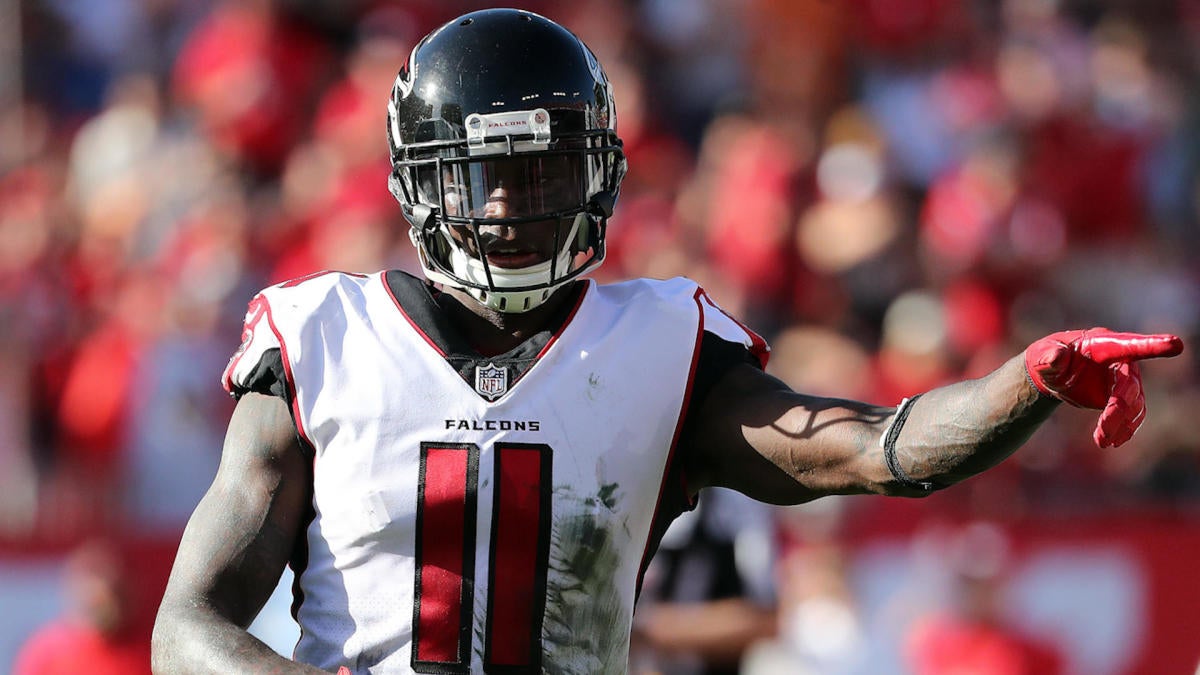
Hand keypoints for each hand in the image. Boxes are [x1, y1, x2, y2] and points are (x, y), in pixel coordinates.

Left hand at [1025, 328, 1183, 447]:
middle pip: (1129, 386)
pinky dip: (1126, 428)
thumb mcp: (1043, 355)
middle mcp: (1121, 361)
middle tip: (1103, 431)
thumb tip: (1054, 358)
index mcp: (1103, 344)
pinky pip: (1133, 414)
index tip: (1176, 344)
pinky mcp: (1125, 396)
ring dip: (1122, 424)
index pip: (1130, 344)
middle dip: (1119, 410)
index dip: (1151, 345)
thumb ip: (1048, 356)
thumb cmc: (1048, 357)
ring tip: (1102, 441)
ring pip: (1134, 404)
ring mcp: (1126, 379)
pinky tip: (1113, 440)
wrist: (1054, 374)